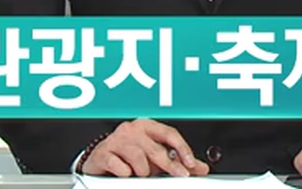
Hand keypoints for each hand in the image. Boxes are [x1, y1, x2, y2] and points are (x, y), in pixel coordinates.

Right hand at [81, 119, 209, 177]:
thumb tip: (201, 168)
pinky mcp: (103, 153)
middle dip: (170, 166)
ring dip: (143, 171)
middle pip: (156, 149)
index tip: (191, 163)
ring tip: (140, 173)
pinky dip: (125, 173)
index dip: (182, 148)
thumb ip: (177, 160)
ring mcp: (116, 140)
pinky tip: (124, 172)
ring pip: (139, 159)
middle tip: (180, 175)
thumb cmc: (128, 154)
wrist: (99, 159)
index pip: (169, 133)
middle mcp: (132, 129)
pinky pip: (120, 167)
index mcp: (147, 126)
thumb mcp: (154, 155)